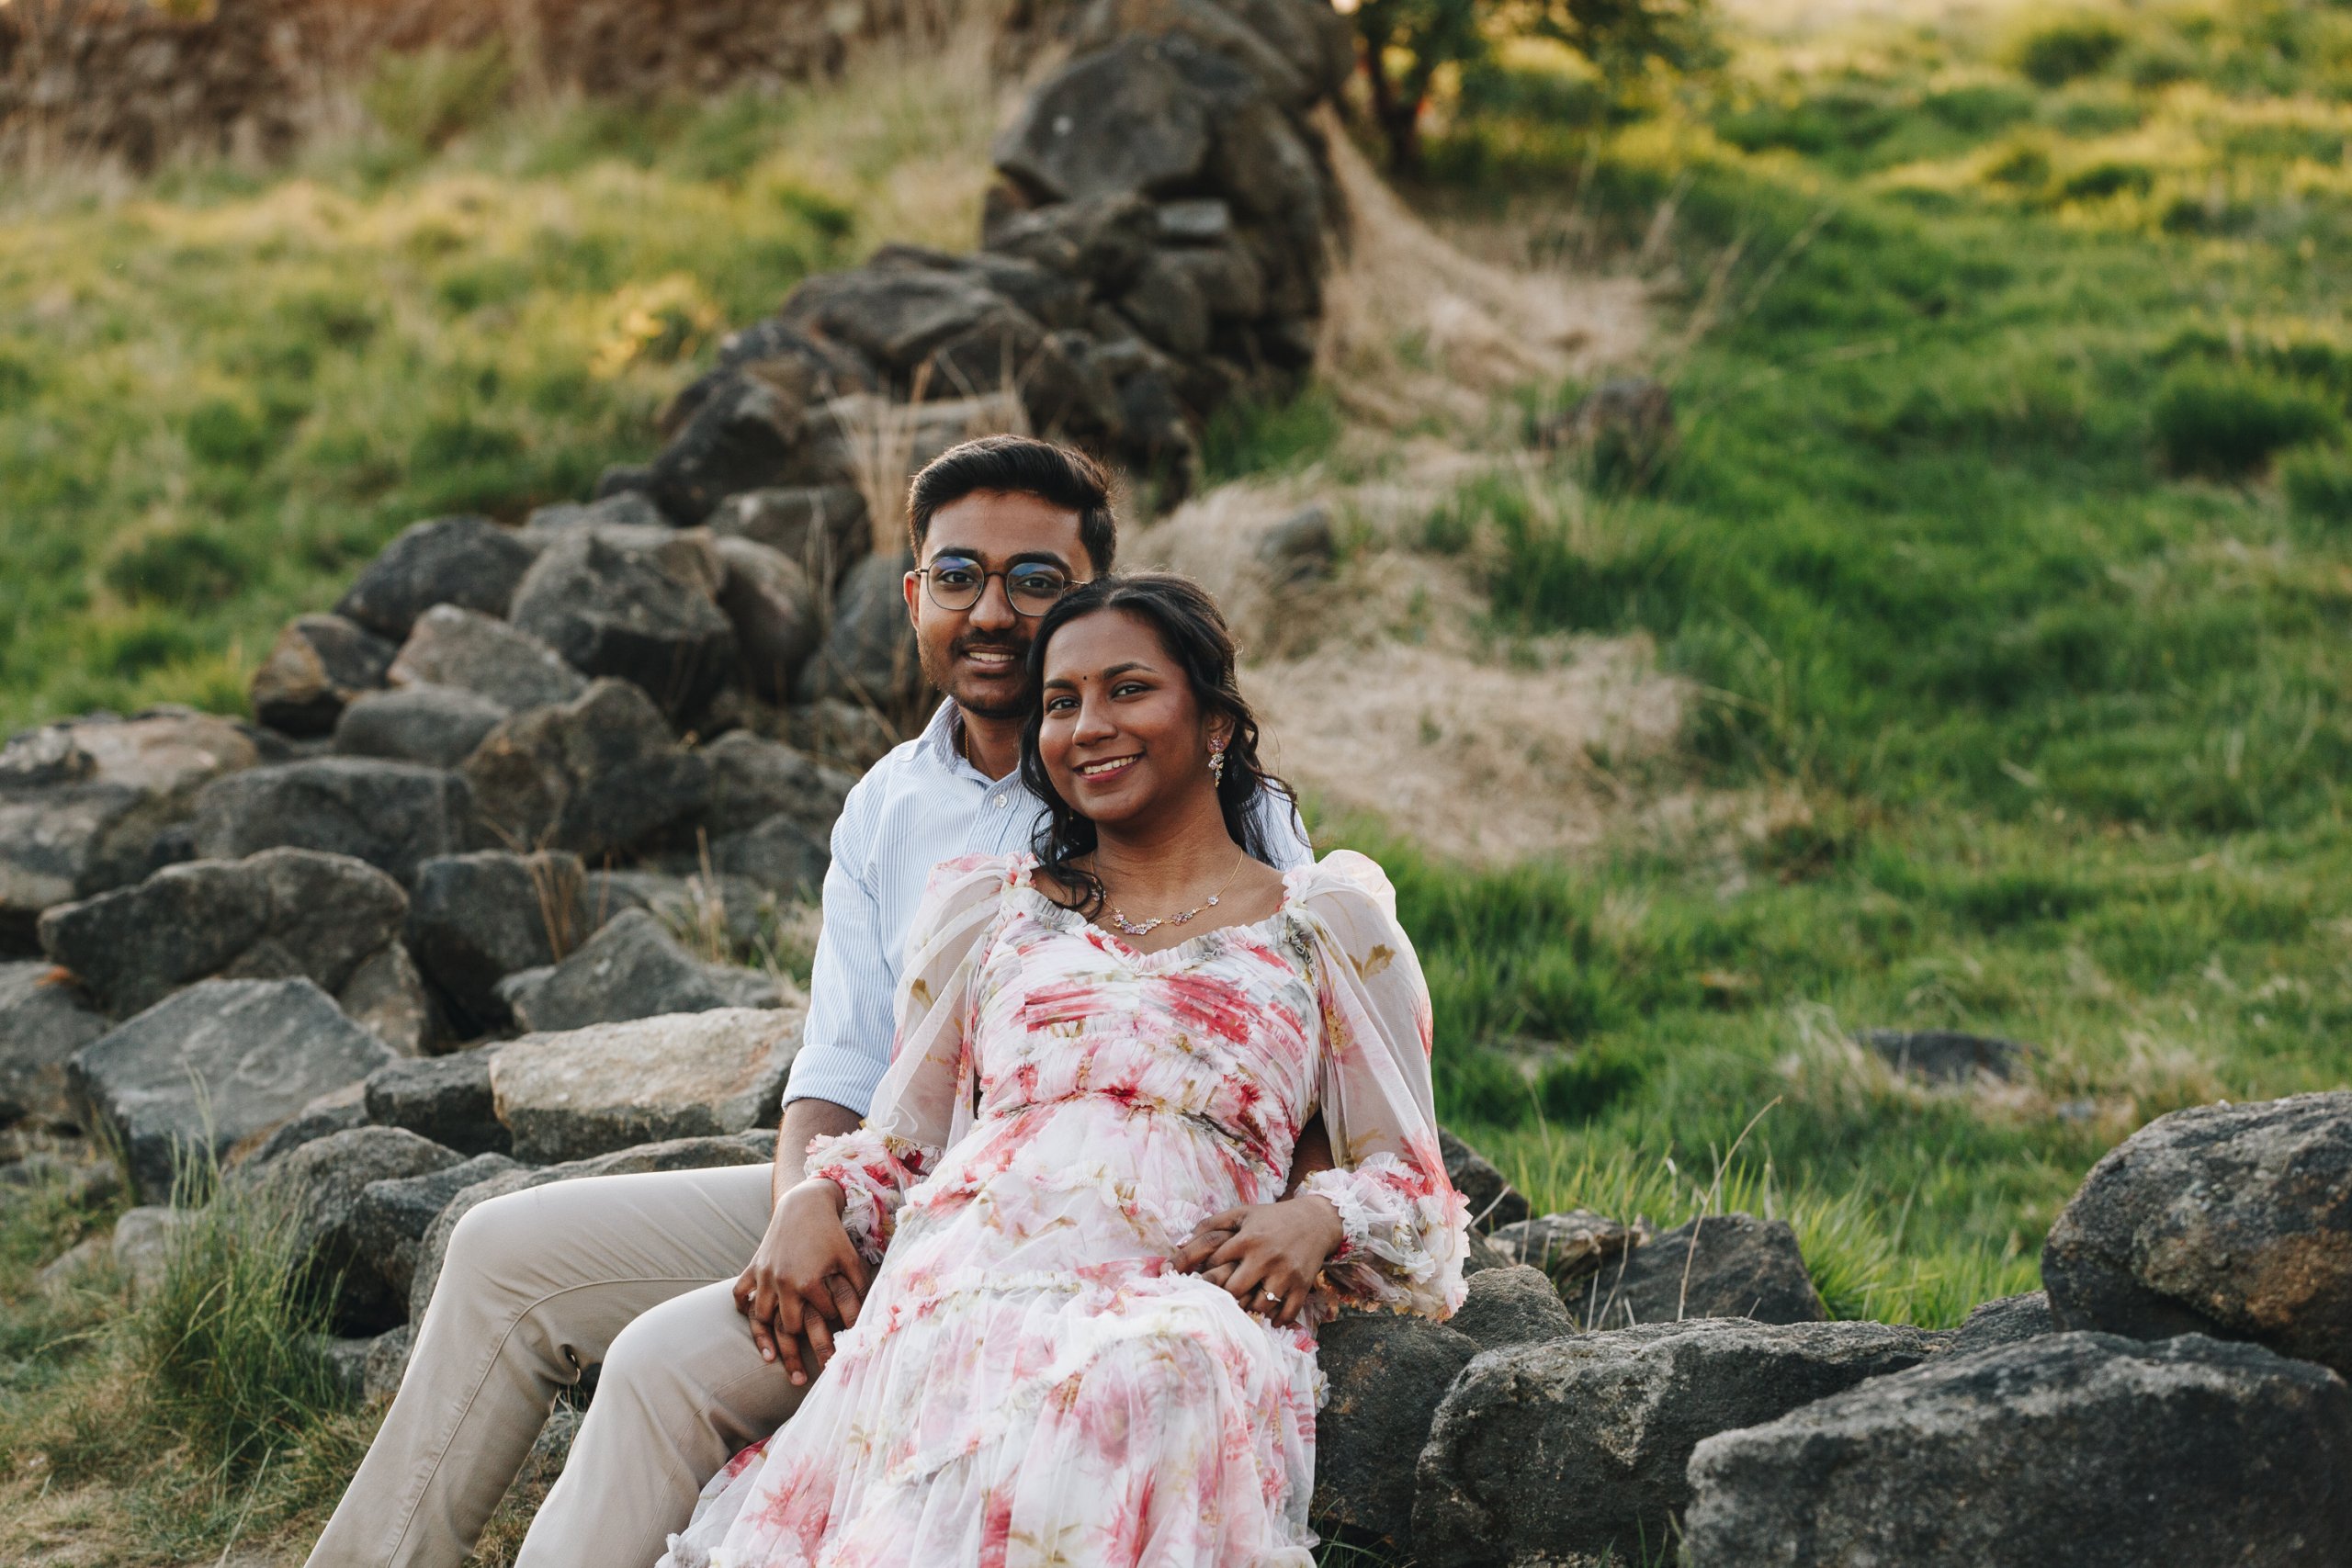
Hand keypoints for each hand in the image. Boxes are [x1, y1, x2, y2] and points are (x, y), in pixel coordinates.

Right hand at [733, 1179, 870, 1386]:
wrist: (804, 1203)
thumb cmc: (831, 1232)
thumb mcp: (850, 1257)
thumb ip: (859, 1288)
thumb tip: (871, 1316)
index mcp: (810, 1281)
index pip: (822, 1318)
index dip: (835, 1333)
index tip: (842, 1351)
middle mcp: (784, 1282)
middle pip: (790, 1328)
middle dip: (800, 1353)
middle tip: (810, 1378)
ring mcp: (765, 1277)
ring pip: (763, 1319)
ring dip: (770, 1344)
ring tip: (779, 1366)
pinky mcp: (753, 1268)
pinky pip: (742, 1297)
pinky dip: (747, 1313)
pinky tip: (757, 1331)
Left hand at [1172, 1195, 1343, 1326]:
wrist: (1316, 1220)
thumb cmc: (1272, 1218)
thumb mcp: (1242, 1213)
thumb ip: (1210, 1224)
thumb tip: (1179, 1242)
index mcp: (1248, 1239)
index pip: (1215, 1265)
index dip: (1204, 1274)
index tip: (1199, 1281)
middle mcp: (1266, 1257)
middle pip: (1234, 1291)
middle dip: (1224, 1297)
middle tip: (1219, 1301)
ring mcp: (1285, 1273)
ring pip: (1259, 1306)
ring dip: (1249, 1309)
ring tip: (1244, 1307)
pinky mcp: (1302, 1285)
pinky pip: (1286, 1313)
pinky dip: (1277, 1319)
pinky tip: (1269, 1317)